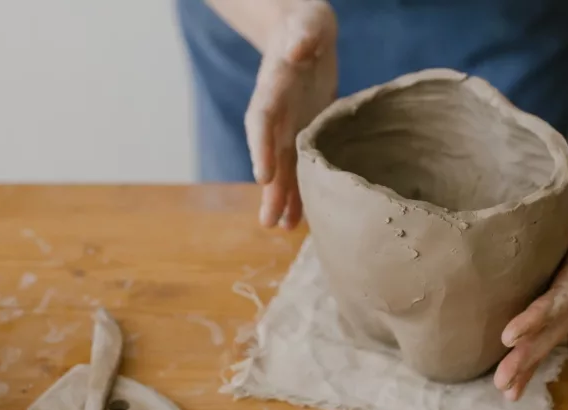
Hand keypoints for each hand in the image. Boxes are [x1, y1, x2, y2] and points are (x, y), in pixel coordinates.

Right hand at [244, 0, 337, 229]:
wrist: (303, 31)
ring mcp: (289, 124)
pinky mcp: (304, 130)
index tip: (263, 176)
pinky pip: (301, 163)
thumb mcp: (307, 23)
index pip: (262, 119)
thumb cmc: (306, 24)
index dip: (261, 148)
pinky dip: (301, 187)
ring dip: (284, 197)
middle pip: (270, 153)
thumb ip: (303, 35)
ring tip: (283, 228)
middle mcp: (277, 112)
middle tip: (269, 222)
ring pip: (284, 166)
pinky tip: (303, 215)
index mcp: (273, 86)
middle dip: (271, 188)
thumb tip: (298, 50)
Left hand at [493, 150, 567, 400]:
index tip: (509, 335)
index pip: (563, 294)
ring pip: (552, 331)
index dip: (539, 315)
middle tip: (503, 381)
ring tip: (505, 390)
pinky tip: (509, 366)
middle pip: (556, 324)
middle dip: (530, 354)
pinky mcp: (557, 285)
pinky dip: (530, 345)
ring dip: (530, 360)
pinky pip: (546, 321)